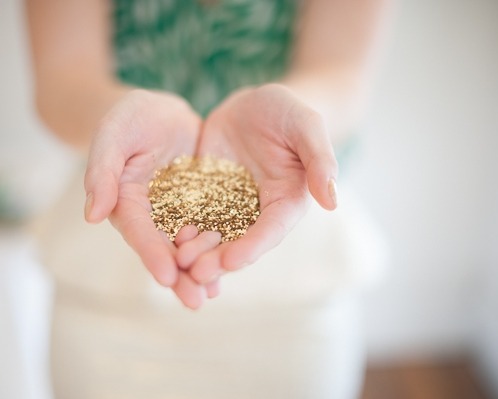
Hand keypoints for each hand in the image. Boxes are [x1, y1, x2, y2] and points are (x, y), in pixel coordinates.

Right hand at [84, 89, 211, 304]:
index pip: (139, 231)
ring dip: (200, 270)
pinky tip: (231, 267)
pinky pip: (210, 228)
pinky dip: (218, 247)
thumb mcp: (114, 134)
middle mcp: (151, 214)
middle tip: (195, 301)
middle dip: (179, 275)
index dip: (151, 253)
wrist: (161, 112)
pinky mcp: (201, 204)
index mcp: (126, 201)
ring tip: (212, 294)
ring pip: (188, 246)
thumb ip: (102, 171)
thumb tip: (92, 215)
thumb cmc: (130, 118)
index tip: (165, 276)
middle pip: (164, 248)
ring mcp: (176, 212)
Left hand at [178, 84, 338, 283]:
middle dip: (218, 259)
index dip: (253, 247)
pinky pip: (192, 215)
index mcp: (287, 201)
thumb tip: (333, 202)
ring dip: (197, 251)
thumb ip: (320, 160)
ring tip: (177, 261)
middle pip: (239, 241)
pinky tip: (164, 238)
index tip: (233, 262)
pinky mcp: (206, 195)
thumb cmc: (287, 112)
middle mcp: (258, 211)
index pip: (272, 230)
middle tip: (196, 272)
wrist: (254, 104)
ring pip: (212, 235)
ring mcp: (229, 205)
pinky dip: (181, 229)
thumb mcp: (307, 126)